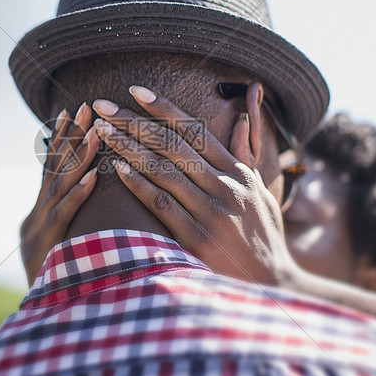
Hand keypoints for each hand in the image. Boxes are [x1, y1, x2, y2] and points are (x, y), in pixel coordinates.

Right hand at [20, 104, 100, 284]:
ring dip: (78, 159)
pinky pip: (65, 219)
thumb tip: (80, 200)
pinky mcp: (47, 251)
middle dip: (70, 139)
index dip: (60, 141)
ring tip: (95, 132)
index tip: (71, 111)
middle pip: (54, 172)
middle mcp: (34, 220)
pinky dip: (78, 196)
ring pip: (60, 190)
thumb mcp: (54, 253)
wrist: (35, 331)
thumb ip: (62, 226)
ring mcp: (38, 234)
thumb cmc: (55, 293)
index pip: (49, 171)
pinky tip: (94, 177)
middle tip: (86, 107)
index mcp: (37, 217)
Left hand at [91, 85, 297, 286]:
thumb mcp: (262, 191)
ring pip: (163, 170)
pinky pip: (163, 205)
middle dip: (134, 121)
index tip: (136, 92)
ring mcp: (211, 212)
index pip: (195, 131)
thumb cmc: (263, 236)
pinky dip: (140, 185)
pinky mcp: (197, 238)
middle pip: (172, 144)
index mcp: (237, 172)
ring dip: (128, 147)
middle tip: (103, 106)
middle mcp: (224, 186)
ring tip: (102, 132)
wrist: (273, 283)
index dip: (163, 109)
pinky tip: (118, 170)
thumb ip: (247, 153)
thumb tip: (244, 114)